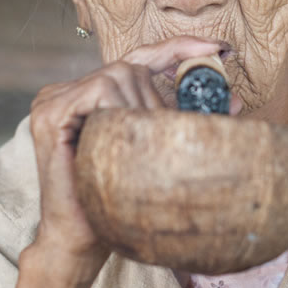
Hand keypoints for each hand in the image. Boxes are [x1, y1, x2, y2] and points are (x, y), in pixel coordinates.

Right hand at [28, 36, 229, 262]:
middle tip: (162, 136)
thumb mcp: (161, 148)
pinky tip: (113, 140)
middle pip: (132, 67)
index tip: (219, 48)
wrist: (84, 239)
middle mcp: (72, 89)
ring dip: (140, 109)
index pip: (140, 59)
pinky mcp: (50, 111)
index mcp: (95, 94)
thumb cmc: (122, 198)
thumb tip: (237, 100)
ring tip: (135, 148)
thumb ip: (189, 121)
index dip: (179, 48)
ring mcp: (56, 98)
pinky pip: (100, 91)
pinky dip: (118, 111)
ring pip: (119, 76)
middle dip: (158, 99)